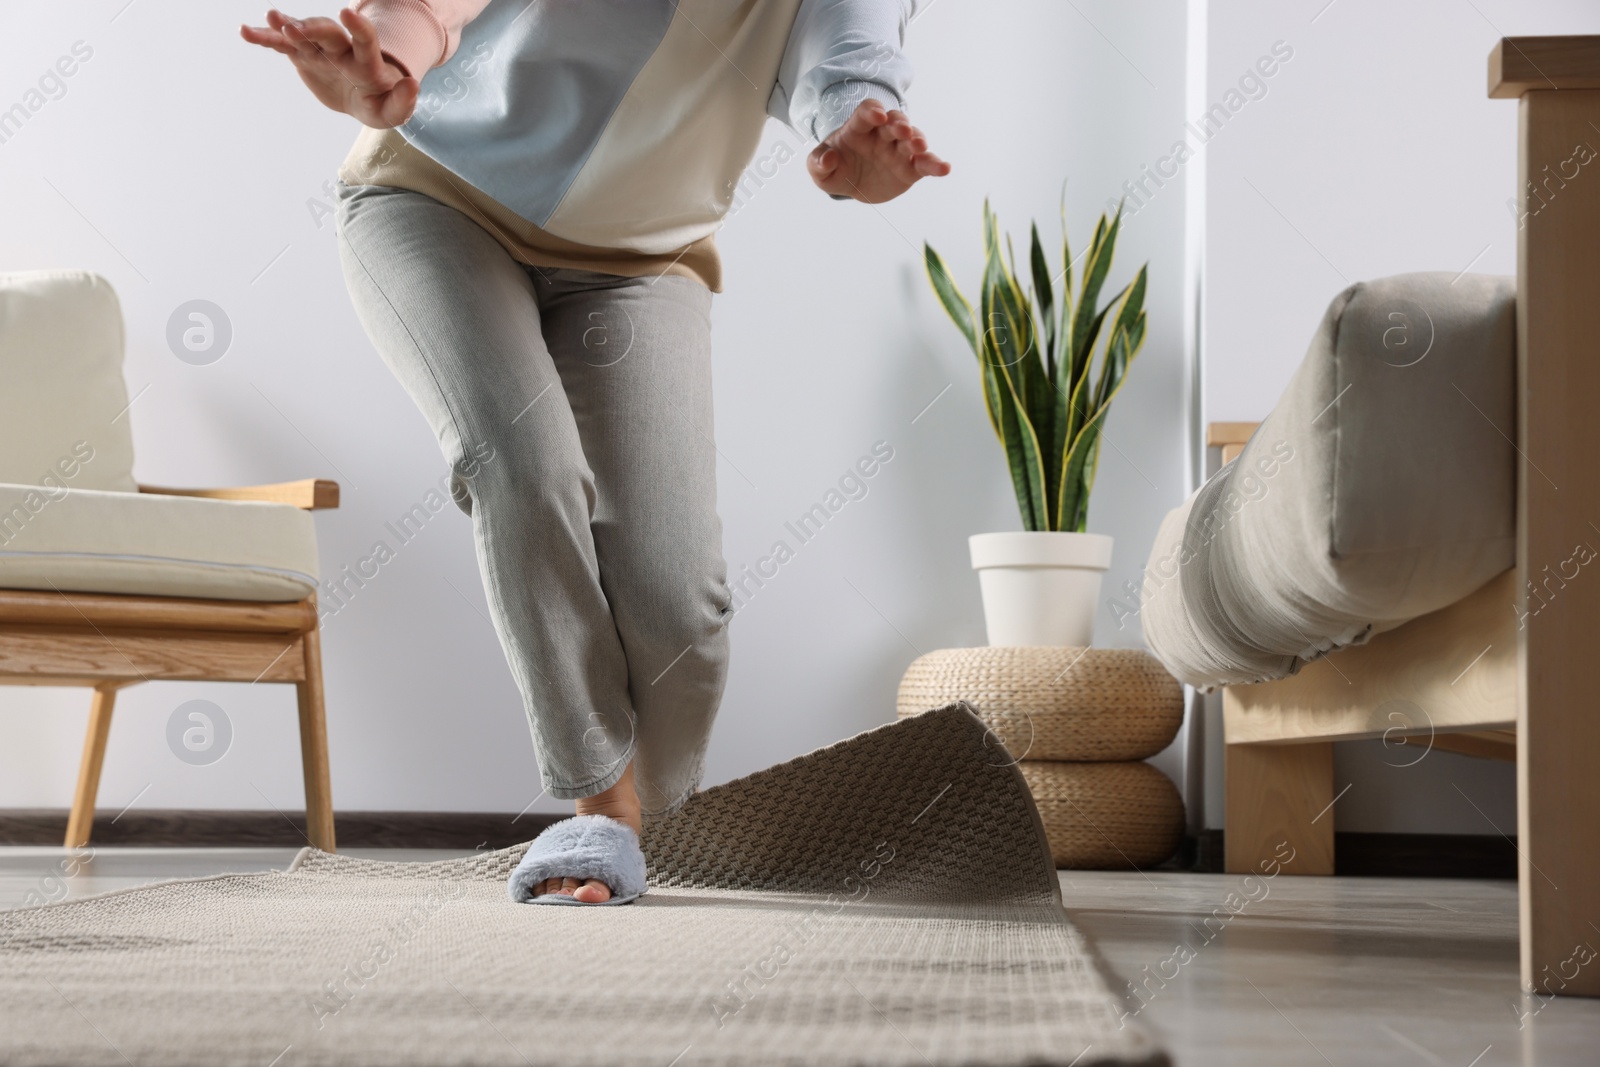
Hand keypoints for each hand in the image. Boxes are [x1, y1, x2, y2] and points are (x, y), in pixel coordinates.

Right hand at [240, 8, 419, 127]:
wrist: (361, 96)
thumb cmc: (380, 102)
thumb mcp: (393, 112)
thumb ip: (403, 102)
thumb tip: (412, 85)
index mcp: (366, 62)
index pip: (365, 40)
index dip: (357, 27)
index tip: (346, 12)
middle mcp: (342, 50)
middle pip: (328, 33)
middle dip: (312, 28)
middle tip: (293, 28)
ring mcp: (320, 51)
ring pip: (301, 34)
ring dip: (286, 26)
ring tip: (269, 19)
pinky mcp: (302, 56)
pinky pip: (282, 45)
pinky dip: (265, 39)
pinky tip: (245, 32)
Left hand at [808, 100, 950, 203]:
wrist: (851, 184)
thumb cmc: (835, 168)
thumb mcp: (819, 169)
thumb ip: (818, 162)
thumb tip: (827, 158)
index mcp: (859, 128)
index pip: (867, 111)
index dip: (872, 111)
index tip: (876, 116)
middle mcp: (882, 135)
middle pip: (894, 122)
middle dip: (899, 124)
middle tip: (903, 131)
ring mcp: (898, 150)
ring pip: (913, 140)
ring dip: (918, 140)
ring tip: (921, 147)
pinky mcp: (910, 169)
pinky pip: (924, 164)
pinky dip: (935, 165)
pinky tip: (944, 168)